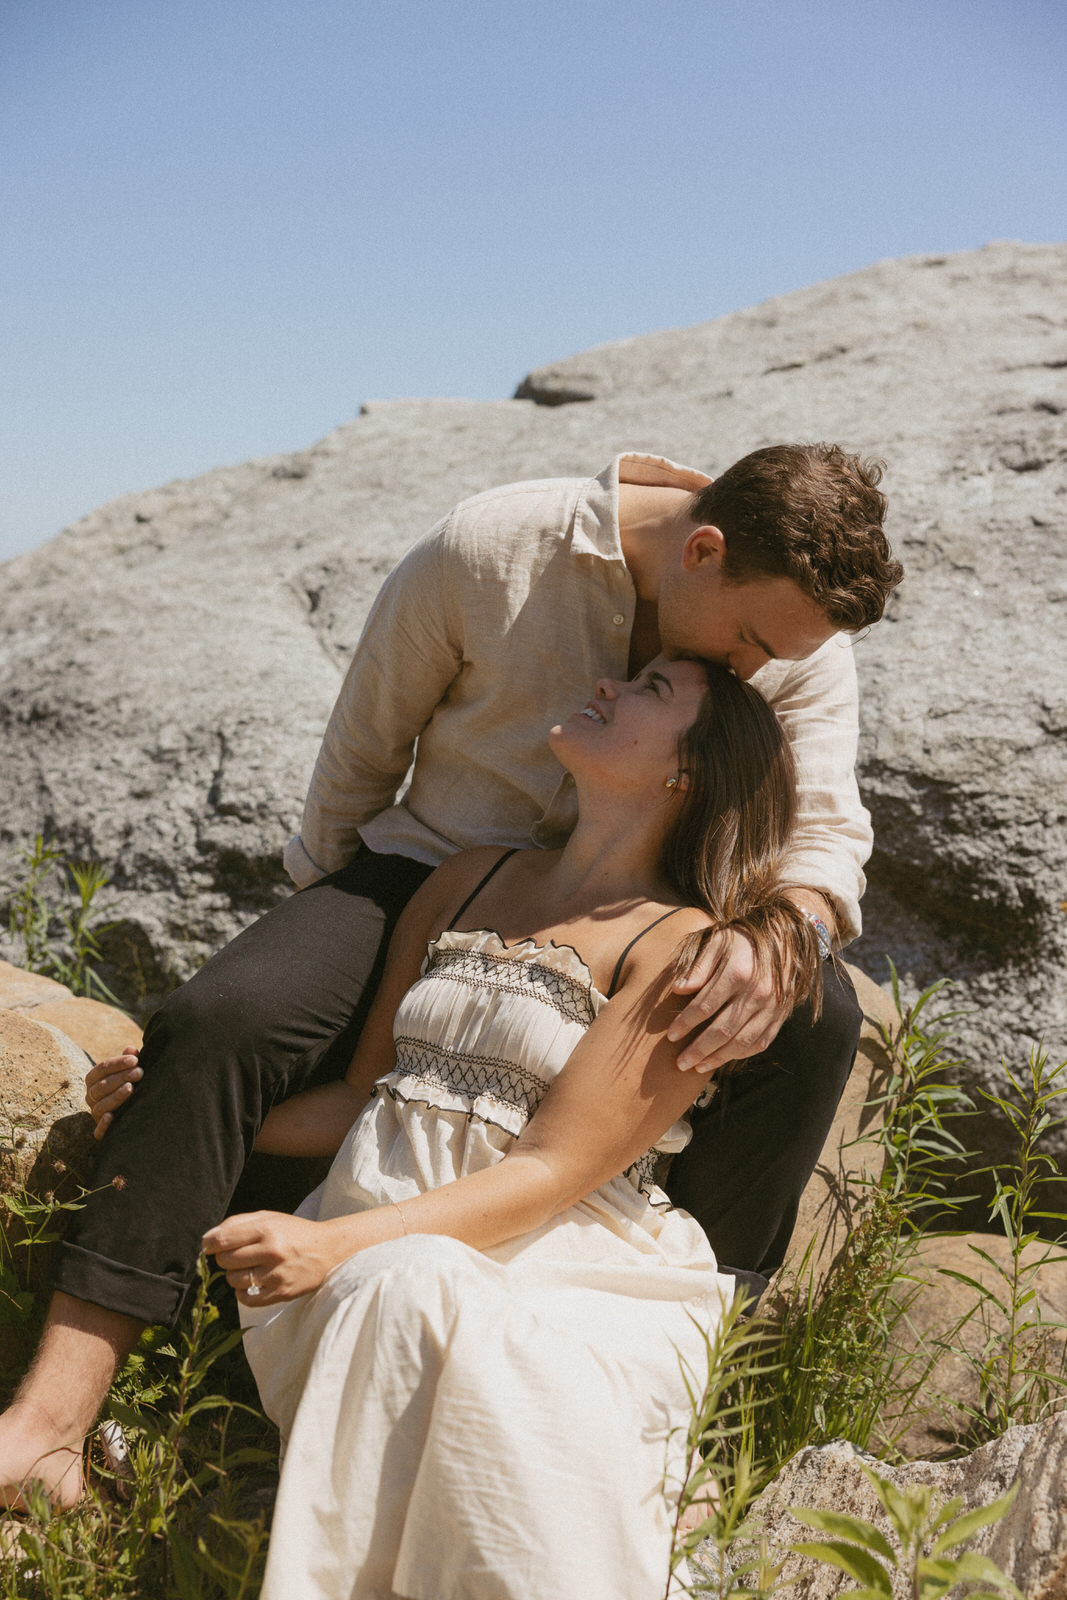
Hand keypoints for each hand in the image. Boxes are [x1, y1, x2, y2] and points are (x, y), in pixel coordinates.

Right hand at [84, 1047, 142, 1138]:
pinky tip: (112, 1117)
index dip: (118, 1063)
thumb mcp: (129, 1071)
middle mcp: (91, 1097)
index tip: (135, 1060)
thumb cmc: (130, 1083)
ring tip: (131, 1088)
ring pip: (100, 1106)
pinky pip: (98, 1131)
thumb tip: (131, 1049)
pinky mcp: (101, 1131)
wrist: (132, 1111)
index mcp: (93, 1080)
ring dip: (115, 1097)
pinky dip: (103, 1125)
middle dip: (121, 1078)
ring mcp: (95, 1114)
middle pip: (101, 1086)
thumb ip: (129, 1060)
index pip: (101, 1069)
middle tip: (139, 1072)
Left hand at [203, 1210, 365, 1304]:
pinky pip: (246, 1299)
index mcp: (267, 1229)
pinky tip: (252, 1282)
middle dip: (225, 1258)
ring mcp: (276, 1274)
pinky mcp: (280, 1293)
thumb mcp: (269, 1218)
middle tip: (238, 1255)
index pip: (223, 1239)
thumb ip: (237, 1223)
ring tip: (249, 1268)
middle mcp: (272, 1251)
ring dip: (235, 1275)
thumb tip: (208, 1239)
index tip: (209, 1246)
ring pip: (233, 1280)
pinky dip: (243, 1292)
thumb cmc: (294, 1232)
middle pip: (225, 1261)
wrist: (328, 1251)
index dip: (209, 1244)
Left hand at [667, 928, 791, 1073]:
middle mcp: (756, 994)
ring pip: (742, 1042)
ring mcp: (772, 1008)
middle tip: (680, 1064)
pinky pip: (760, 1042)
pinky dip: (741, 1054)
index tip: (670, 1036)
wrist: (787, 938)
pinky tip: (724, 1058)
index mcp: (737, 974)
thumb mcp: (719, 942)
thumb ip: (699, 967)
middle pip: (722, 1031)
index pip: (704, 1006)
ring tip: (698, 1067)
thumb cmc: (745, 939)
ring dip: (718, 1058)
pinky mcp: (781, 1016)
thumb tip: (677, 989)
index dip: (685, 1023)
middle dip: (698, 1050)